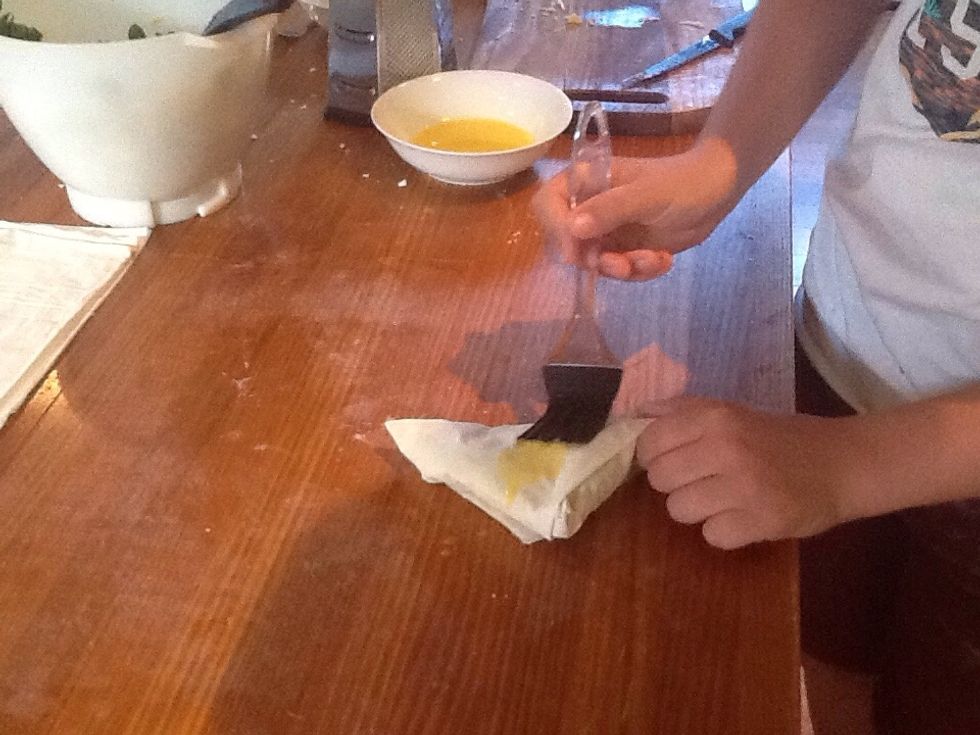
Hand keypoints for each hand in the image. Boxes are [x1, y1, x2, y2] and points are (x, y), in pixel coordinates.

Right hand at [532, 137, 737, 280]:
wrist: (717, 191)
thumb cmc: (683, 182)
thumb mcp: (648, 194)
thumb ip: (611, 208)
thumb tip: (574, 228)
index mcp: (586, 180)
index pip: (549, 204)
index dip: (556, 230)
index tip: (577, 252)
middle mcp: (589, 206)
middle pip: (568, 241)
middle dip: (596, 259)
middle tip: (623, 265)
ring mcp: (606, 229)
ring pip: (595, 262)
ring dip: (623, 269)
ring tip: (652, 259)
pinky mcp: (624, 248)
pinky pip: (619, 270)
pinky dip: (640, 271)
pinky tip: (662, 260)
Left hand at [636, 396, 858, 548]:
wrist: (843, 463)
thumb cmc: (779, 436)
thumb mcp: (730, 411)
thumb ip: (679, 410)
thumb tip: (629, 416)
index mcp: (715, 417)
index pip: (649, 443)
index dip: (653, 455)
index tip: (672, 458)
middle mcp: (725, 448)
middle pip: (659, 479)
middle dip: (675, 483)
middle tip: (703, 479)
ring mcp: (744, 487)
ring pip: (679, 510)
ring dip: (697, 509)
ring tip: (725, 498)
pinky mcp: (761, 522)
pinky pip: (712, 535)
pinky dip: (725, 531)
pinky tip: (745, 516)